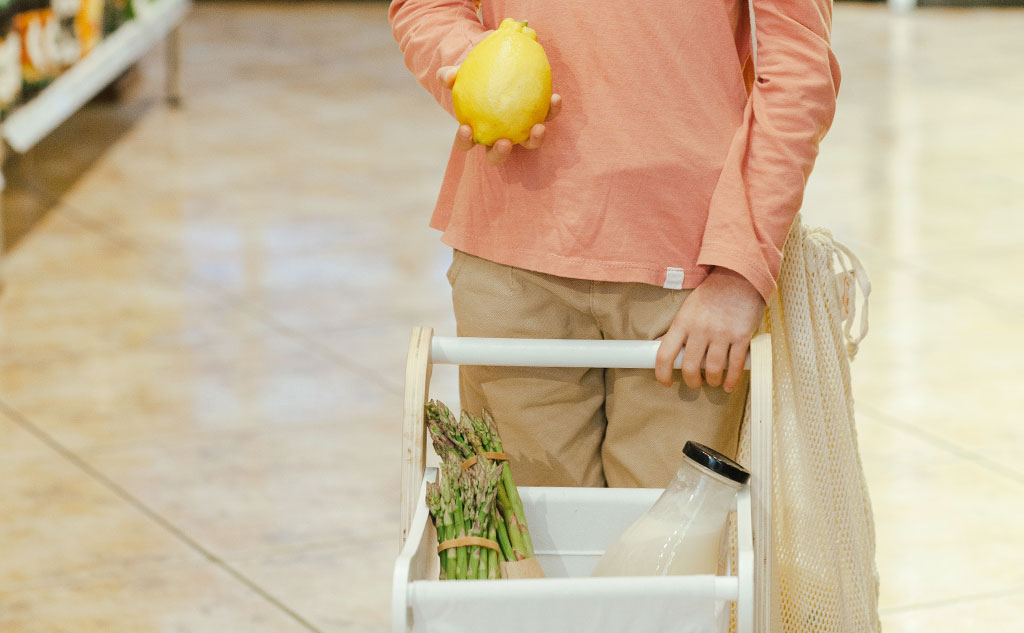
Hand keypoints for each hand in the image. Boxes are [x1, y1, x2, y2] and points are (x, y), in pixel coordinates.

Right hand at [437, 65, 561, 164]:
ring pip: (529, 144)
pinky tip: (555, 97)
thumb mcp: (462, 72)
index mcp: (477, 129)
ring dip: (534, 140)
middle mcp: (499, 136)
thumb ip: (451, 75)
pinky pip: (547, 116)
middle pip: (497, 155)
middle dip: (500, 153)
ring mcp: (521, 130)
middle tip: (504, 143)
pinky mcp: (539, 116)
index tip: (466, 128)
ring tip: (538, 128)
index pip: (466, 143)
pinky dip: (552, 109)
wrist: (501, 64)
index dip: (465, 141)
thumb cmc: (476, 74)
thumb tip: (447, 77)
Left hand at [655, 268, 764, 392]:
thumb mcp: (688, 309)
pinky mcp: (742, 336)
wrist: (739, 277)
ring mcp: (722, 334)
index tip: (665, 382)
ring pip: (714, 369)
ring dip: (712, 381)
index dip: (662, 374)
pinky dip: (732, 379)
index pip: (665, 354)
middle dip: (692, 381)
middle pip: (690, 367)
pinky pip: (735, 365)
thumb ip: (679, 330)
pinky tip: (728, 384)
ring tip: (712, 381)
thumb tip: (663, 348)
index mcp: (683, 322)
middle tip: (695, 382)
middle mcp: (700, 330)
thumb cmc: (711, 294)